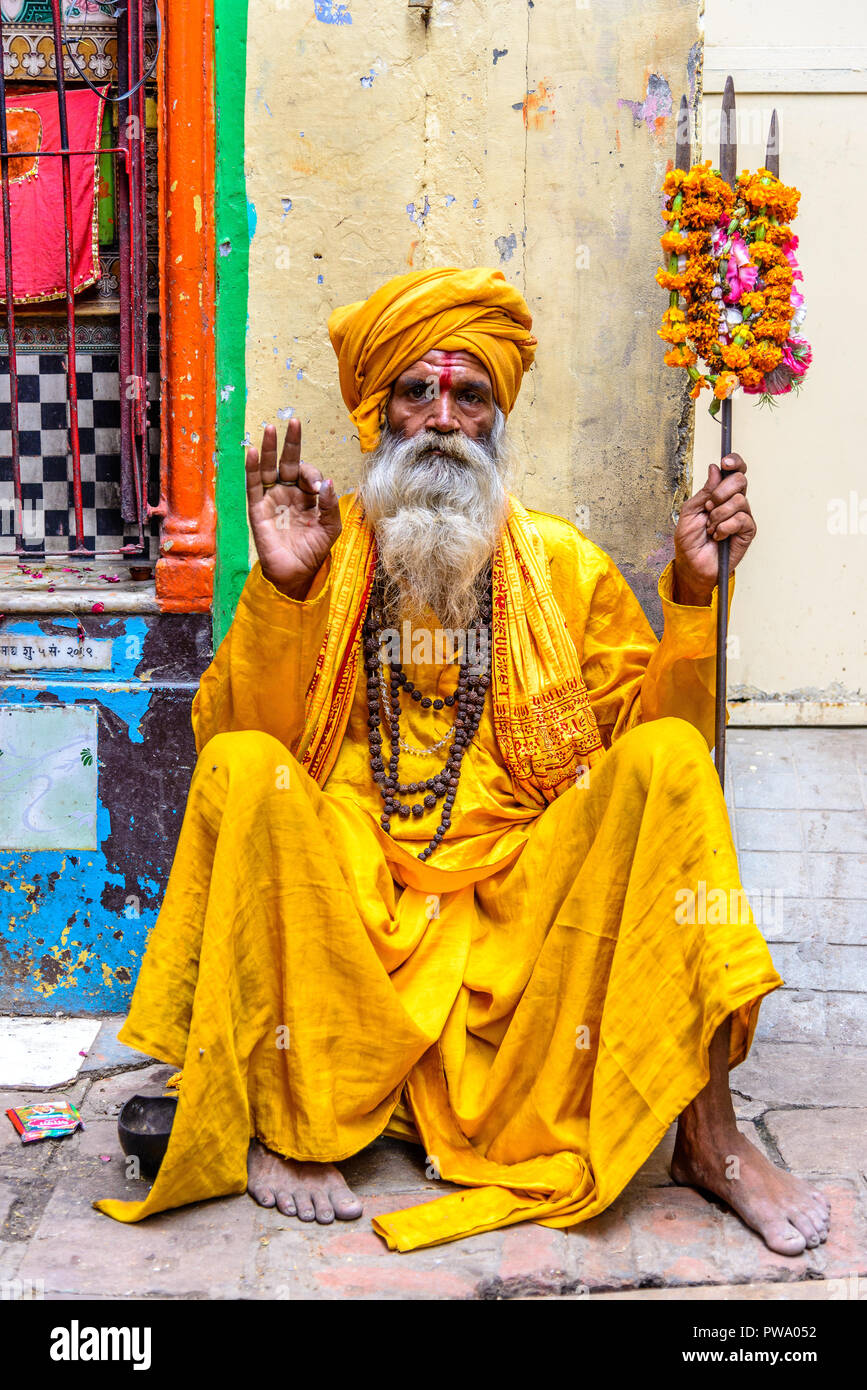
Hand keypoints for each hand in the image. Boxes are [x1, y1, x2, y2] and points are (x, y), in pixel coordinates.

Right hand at [245, 419, 341, 597]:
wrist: (296, 573)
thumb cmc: (314, 550)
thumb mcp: (330, 527)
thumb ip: (330, 505)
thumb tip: (326, 482)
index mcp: (307, 495)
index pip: (308, 474)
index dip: (312, 475)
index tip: (317, 488)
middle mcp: (288, 492)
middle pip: (288, 462)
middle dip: (291, 443)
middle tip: (294, 422)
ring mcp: (271, 498)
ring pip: (269, 468)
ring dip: (270, 448)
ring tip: (271, 428)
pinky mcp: (257, 508)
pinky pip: (253, 485)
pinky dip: (253, 468)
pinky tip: (254, 451)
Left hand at [673, 452, 756, 603]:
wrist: (692, 564)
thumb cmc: (690, 541)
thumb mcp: (690, 511)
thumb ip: (704, 490)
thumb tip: (715, 469)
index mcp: (720, 494)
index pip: (734, 471)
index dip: (734, 462)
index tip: (726, 461)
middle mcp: (733, 502)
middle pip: (740, 480)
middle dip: (720, 492)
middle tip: (709, 506)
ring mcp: (742, 516)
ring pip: (739, 501)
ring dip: (719, 515)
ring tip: (710, 528)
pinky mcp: (747, 531)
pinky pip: (742, 519)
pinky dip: (725, 527)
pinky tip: (718, 536)